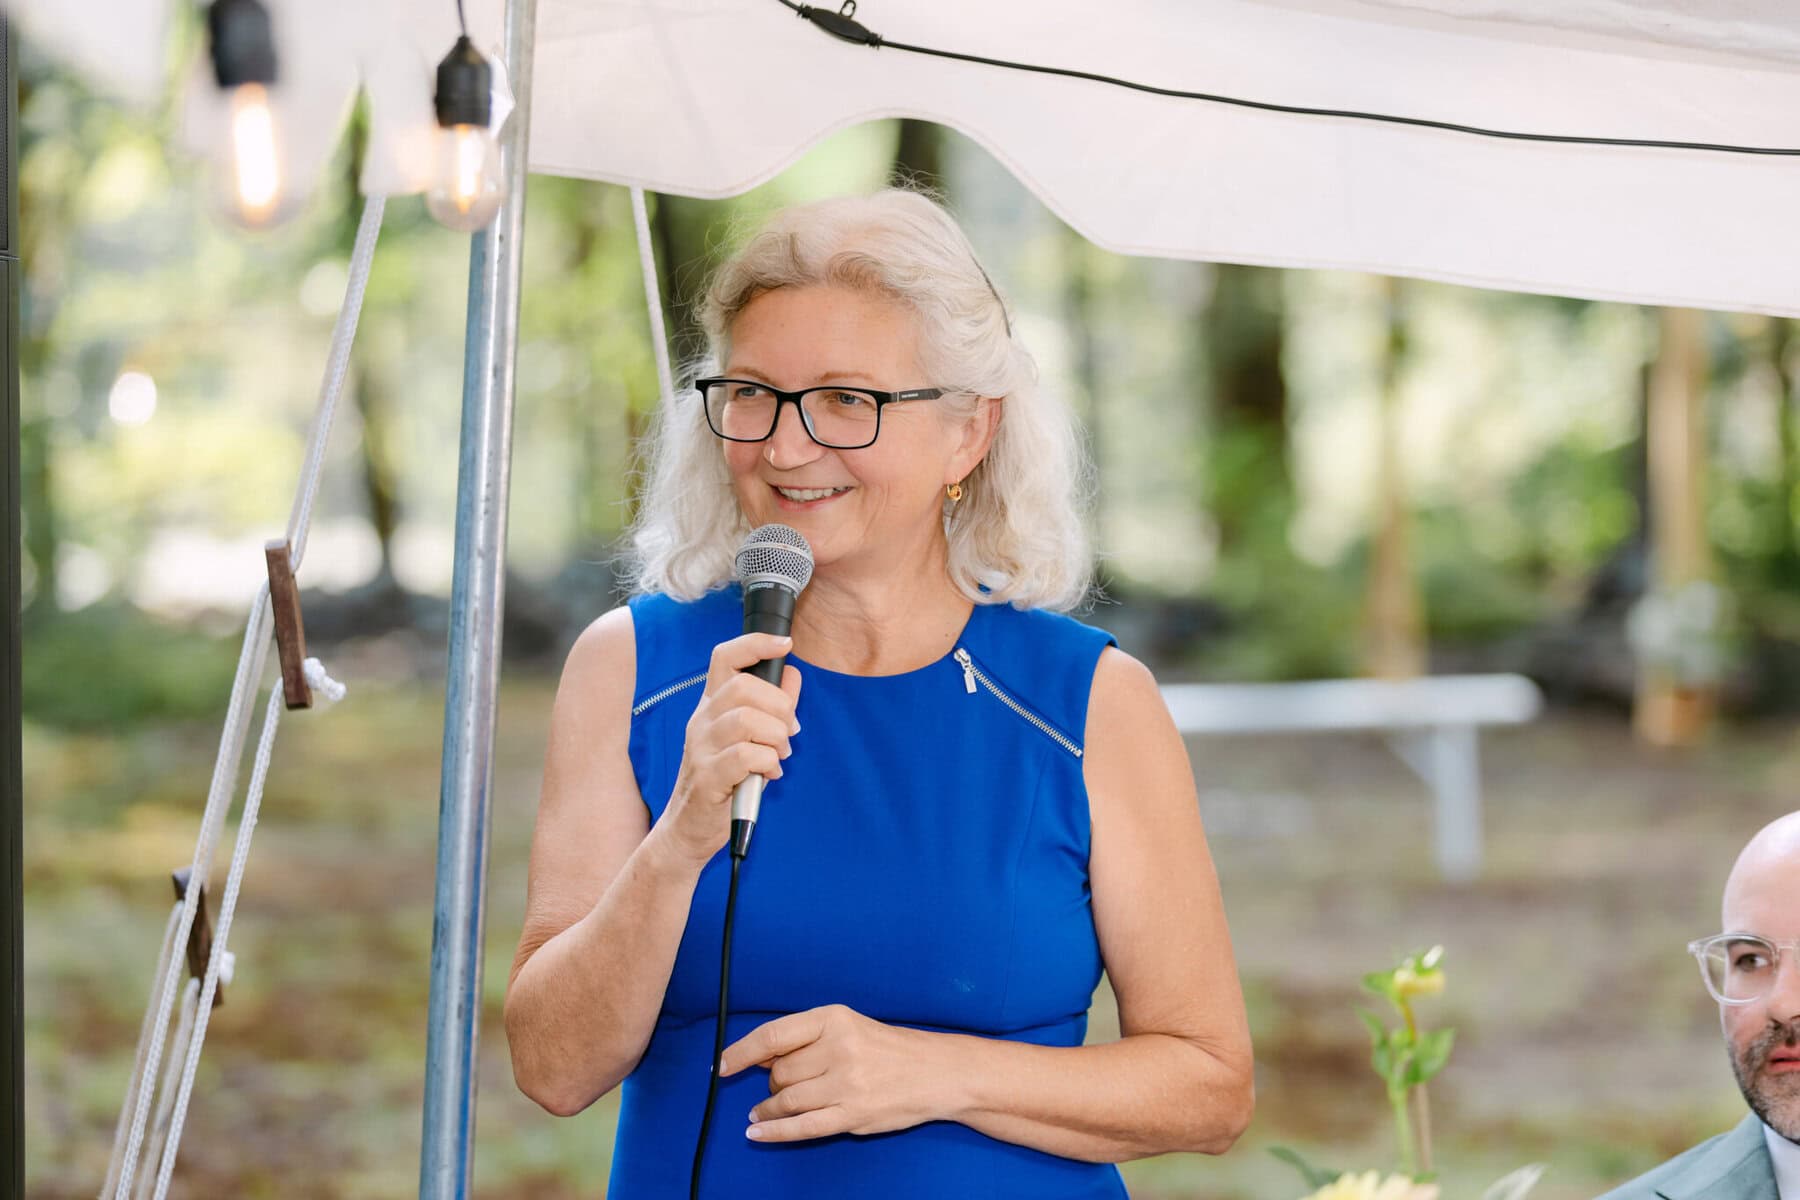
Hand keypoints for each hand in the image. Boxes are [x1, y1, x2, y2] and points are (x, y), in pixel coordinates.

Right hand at [660, 632, 800, 867]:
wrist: (688, 829)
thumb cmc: (724, 780)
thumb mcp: (748, 739)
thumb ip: (771, 708)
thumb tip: (793, 677)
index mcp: (711, 705)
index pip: (725, 657)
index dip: (756, 643)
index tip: (786, 643)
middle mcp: (702, 720)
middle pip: (745, 687)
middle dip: (780, 708)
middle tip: (788, 733)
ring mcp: (700, 747)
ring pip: (746, 720)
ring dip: (776, 737)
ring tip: (778, 756)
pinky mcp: (706, 777)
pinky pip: (745, 756)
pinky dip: (767, 763)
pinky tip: (768, 775)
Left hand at [721, 1004, 949, 1141]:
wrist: (936, 1072)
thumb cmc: (887, 1048)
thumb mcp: (847, 1027)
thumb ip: (805, 1039)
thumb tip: (756, 1055)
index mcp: (834, 1018)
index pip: (773, 1035)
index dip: (741, 1052)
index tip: (722, 1065)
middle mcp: (838, 1049)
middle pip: (779, 1072)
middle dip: (773, 1082)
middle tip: (781, 1086)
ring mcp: (846, 1084)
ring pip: (787, 1100)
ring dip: (768, 1108)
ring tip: (761, 1113)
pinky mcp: (852, 1114)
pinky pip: (802, 1128)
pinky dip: (774, 1132)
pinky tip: (757, 1132)